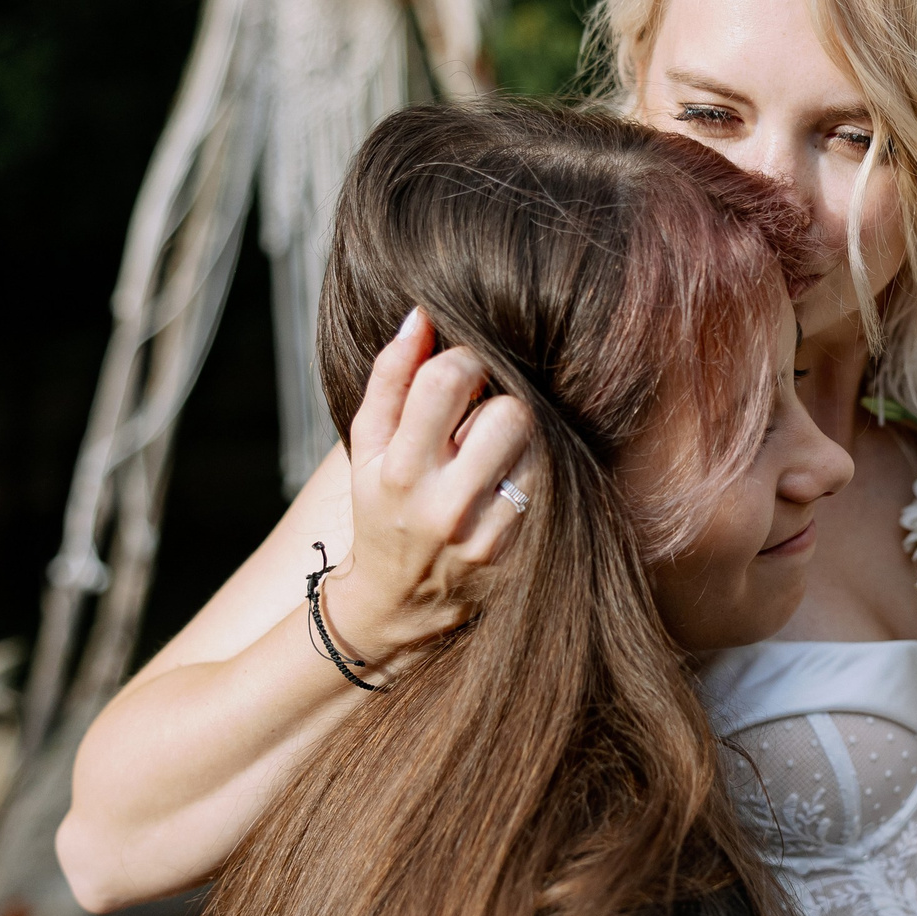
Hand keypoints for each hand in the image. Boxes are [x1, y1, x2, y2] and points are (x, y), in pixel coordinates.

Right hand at [320, 309, 535, 655]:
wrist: (399, 600)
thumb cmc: (381, 506)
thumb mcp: (367, 446)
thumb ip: (389, 377)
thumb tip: (421, 315)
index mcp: (400, 471)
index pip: (447, 379)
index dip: (463, 360)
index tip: (461, 373)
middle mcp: (446, 506)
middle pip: (511, 411)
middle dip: (498, 402)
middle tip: (479, 418)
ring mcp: (489, 537)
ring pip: (540, 448)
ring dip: (521, 440)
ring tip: (493, 454)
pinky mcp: (520, 556)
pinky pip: (550, 487)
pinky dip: (533, 474)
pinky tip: (508, 483)